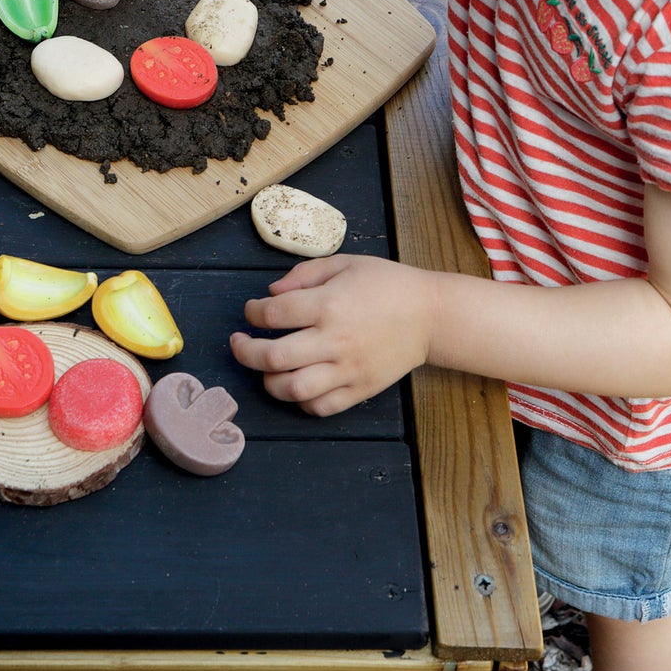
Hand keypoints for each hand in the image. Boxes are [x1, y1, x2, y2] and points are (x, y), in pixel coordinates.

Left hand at [230, 256, 436, 416]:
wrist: (431, 314)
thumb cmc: (387, 284)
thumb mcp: (345, 263)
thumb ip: (304, 275)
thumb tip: (271, 294)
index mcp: (329, 304)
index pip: (272, 314)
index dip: (252, 312)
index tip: (253, 311)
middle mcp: (335, 340)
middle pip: (272, 357)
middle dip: (244, 352)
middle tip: (239, 344)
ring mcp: (348, 369)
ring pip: (292, 389)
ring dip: (268, 382)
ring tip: (264, 370)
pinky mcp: (360, 389)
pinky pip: (321, 407)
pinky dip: (301, 402)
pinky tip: (295, 386)